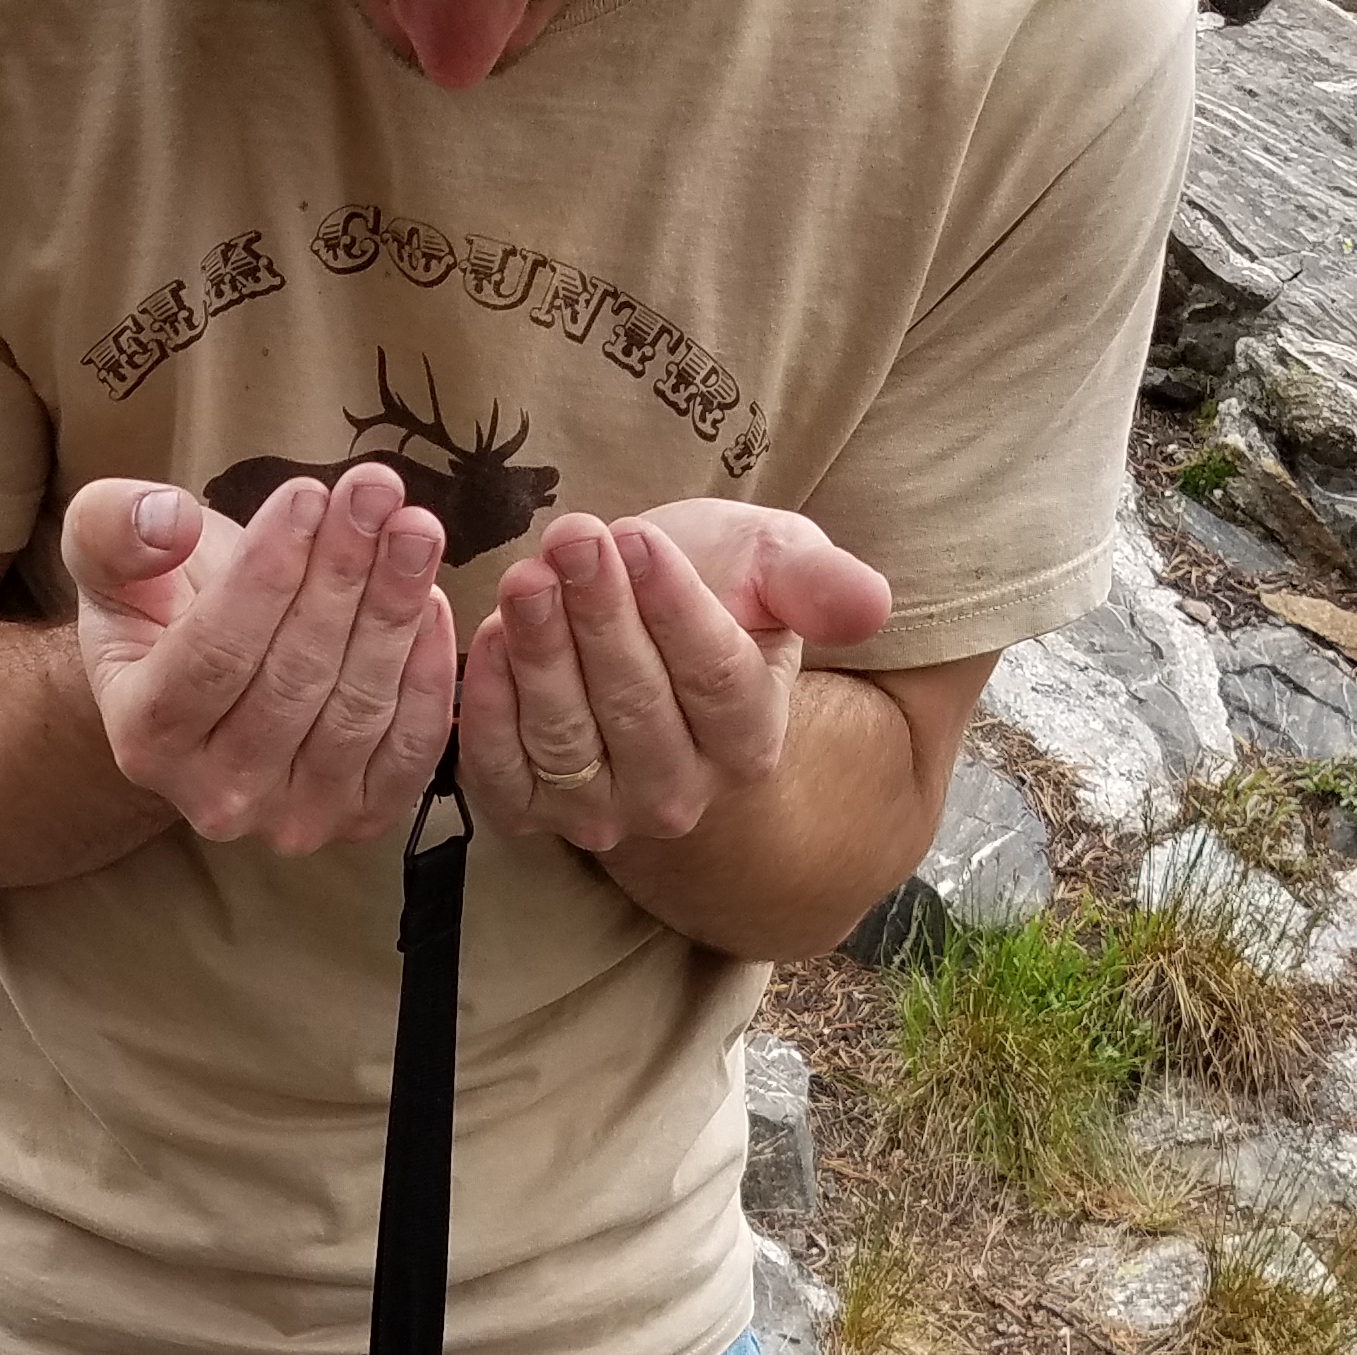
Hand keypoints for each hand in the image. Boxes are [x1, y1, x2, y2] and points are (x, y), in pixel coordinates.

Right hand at [64, 467, 459, 851]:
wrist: (200, 674)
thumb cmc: (156, 603)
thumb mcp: (107, 549)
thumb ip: (113, 528)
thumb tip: (167, 520)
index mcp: (145, 737)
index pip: (216, 653)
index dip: (268, 571)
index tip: (307, 494)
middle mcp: (215, 797)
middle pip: (295, 678)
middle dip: (342, 574)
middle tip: (377, 493)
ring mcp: (293, 818)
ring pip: (357, 709)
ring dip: (393, 611)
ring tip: (414, 528)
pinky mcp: (360, 817)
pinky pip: (411, 750)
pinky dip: (430, 676)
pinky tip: (432, 600)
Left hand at [459, 504, 892, 851]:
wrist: (638, 623)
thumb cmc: (715, 584)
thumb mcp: (774, 563)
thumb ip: (818, 584)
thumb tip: (872, 604)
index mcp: (751, 740)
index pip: (716, 680)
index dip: (674, 609)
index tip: (639, 538)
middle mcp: (681, 795)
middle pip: (636, 707)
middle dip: (600, 616)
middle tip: (573, 538)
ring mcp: (602, 814)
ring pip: (566, 736)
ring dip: (540, 652)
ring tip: (527, 577)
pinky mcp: (529, 812)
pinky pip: (500, 770)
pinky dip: (487, 705)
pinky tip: (484, 634)